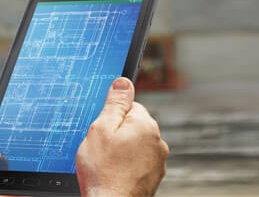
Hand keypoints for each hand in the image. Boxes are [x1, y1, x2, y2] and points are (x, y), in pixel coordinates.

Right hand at [76, 77, 168, 196]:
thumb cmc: (103, 172)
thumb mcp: (101, 129)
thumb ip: (114, 103)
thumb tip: (124, 82)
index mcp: (146, 125)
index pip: (129, 105)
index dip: (110, 116)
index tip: (102, 128)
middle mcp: (158, 142)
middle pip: (133, 125)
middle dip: (117, 132)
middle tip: (101, 147)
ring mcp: (158, 161)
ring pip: (135, 144)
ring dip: (122, 149)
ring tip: (106, 163)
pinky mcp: (153, 177)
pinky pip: (137, 161)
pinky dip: (126, 164)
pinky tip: (114, 172)